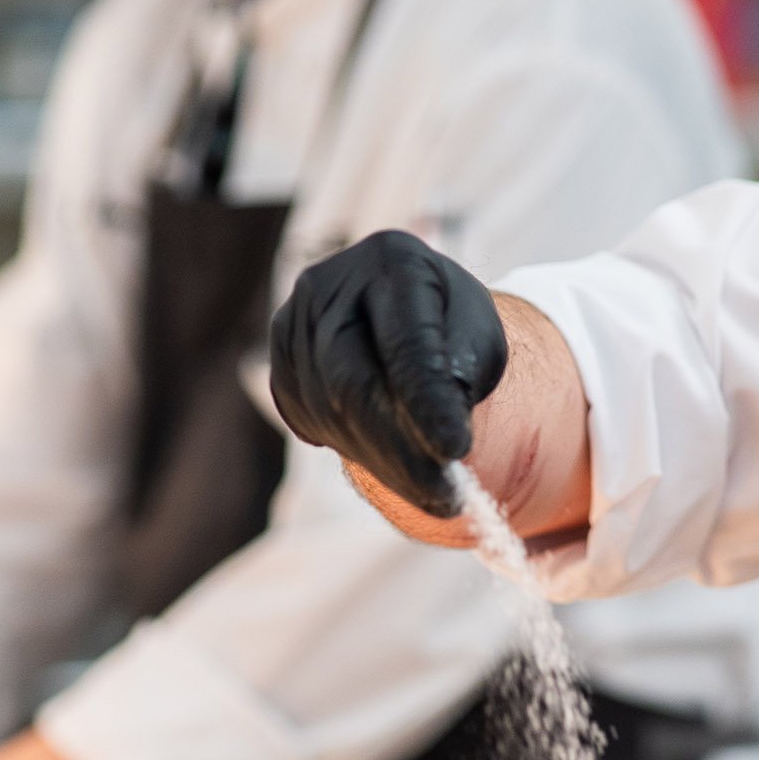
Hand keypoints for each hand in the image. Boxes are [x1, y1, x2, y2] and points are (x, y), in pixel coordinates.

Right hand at [269, 230, 507, 517]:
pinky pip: (307, 418)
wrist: (404, 316)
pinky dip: (353, 447)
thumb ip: (461, 376)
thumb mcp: (479, 342)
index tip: (457, 451)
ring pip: (329, 410)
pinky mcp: (279, 359)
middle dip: (401, 450)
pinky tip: (390, 458)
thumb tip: (436, 438)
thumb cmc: (451, 331)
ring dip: (383, 460)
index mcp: (393, 262)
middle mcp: (330, 284)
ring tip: (431, 487)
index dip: (427, 402)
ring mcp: (294, 320)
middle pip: (352, 381)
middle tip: (447, 497)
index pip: (405, 343)